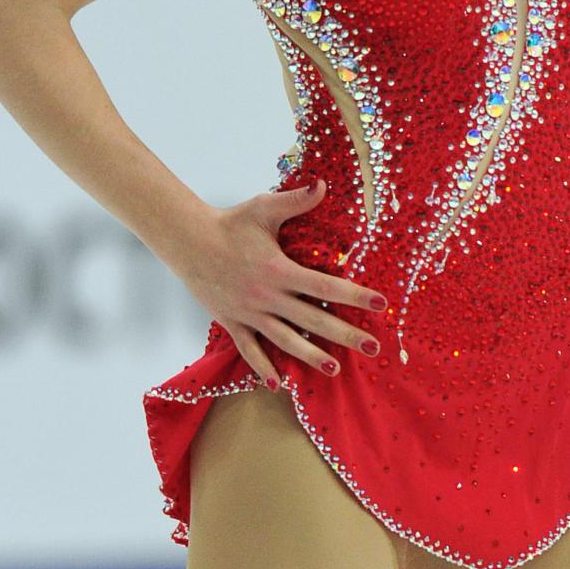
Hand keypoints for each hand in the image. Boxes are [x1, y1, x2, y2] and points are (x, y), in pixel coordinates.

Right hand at [178, 179, 386, 389]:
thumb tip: (323, 185)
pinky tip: (277, 384)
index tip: (380, 304)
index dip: (355, 296)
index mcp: (280, 270)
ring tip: (334, 368)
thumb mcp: (264, 207)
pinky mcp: (232, 322)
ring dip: (311, 356)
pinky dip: (263, 367)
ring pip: (286, 341)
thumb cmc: (230, 222)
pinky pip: (249, 350)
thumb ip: (295, 200)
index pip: (326, 287)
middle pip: (314, 320)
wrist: (189, 241)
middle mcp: (268, 297)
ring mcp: (250, 313)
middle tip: (373, 347)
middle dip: (346, 334)